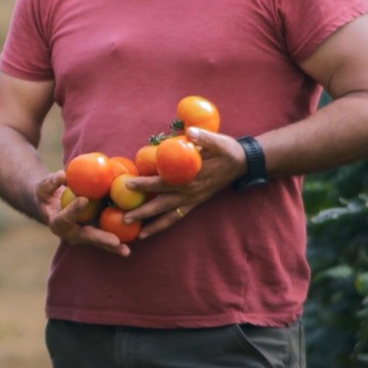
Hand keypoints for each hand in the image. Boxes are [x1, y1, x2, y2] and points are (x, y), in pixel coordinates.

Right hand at [39, 169, 132, 256]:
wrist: (52, 207)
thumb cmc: (47, 196)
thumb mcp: (43, 188)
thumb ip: (50, 182)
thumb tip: (62, 175)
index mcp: (56, 223)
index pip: (64, 219)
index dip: (73, 210)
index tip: (83, 199)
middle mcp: (70, 234)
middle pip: (85, 237)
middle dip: (100, 239)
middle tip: (114, 241)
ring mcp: (82, 236)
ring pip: (98, 241)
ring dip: (112, 246)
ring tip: (126, 251)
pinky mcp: (93, 233)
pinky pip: (106, 237)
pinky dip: (117, 240)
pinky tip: (134, 238)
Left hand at [125, 127, 243, 238]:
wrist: (244, 163)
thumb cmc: (227, 150)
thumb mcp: (218, 141)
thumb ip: (204, 138)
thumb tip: (191, 132)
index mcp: (191, 178)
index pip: (163, 182)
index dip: (145, 183)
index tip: (128, 184)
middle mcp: (190, 192)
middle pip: (162, 205)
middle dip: (143, 212)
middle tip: (124, 218)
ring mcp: (193, 200)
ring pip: (169, 215)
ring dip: (153, 225)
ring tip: (138, 234)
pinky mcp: (195, 202)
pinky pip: (178, 216)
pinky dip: (165, 224)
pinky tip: (152, 230)